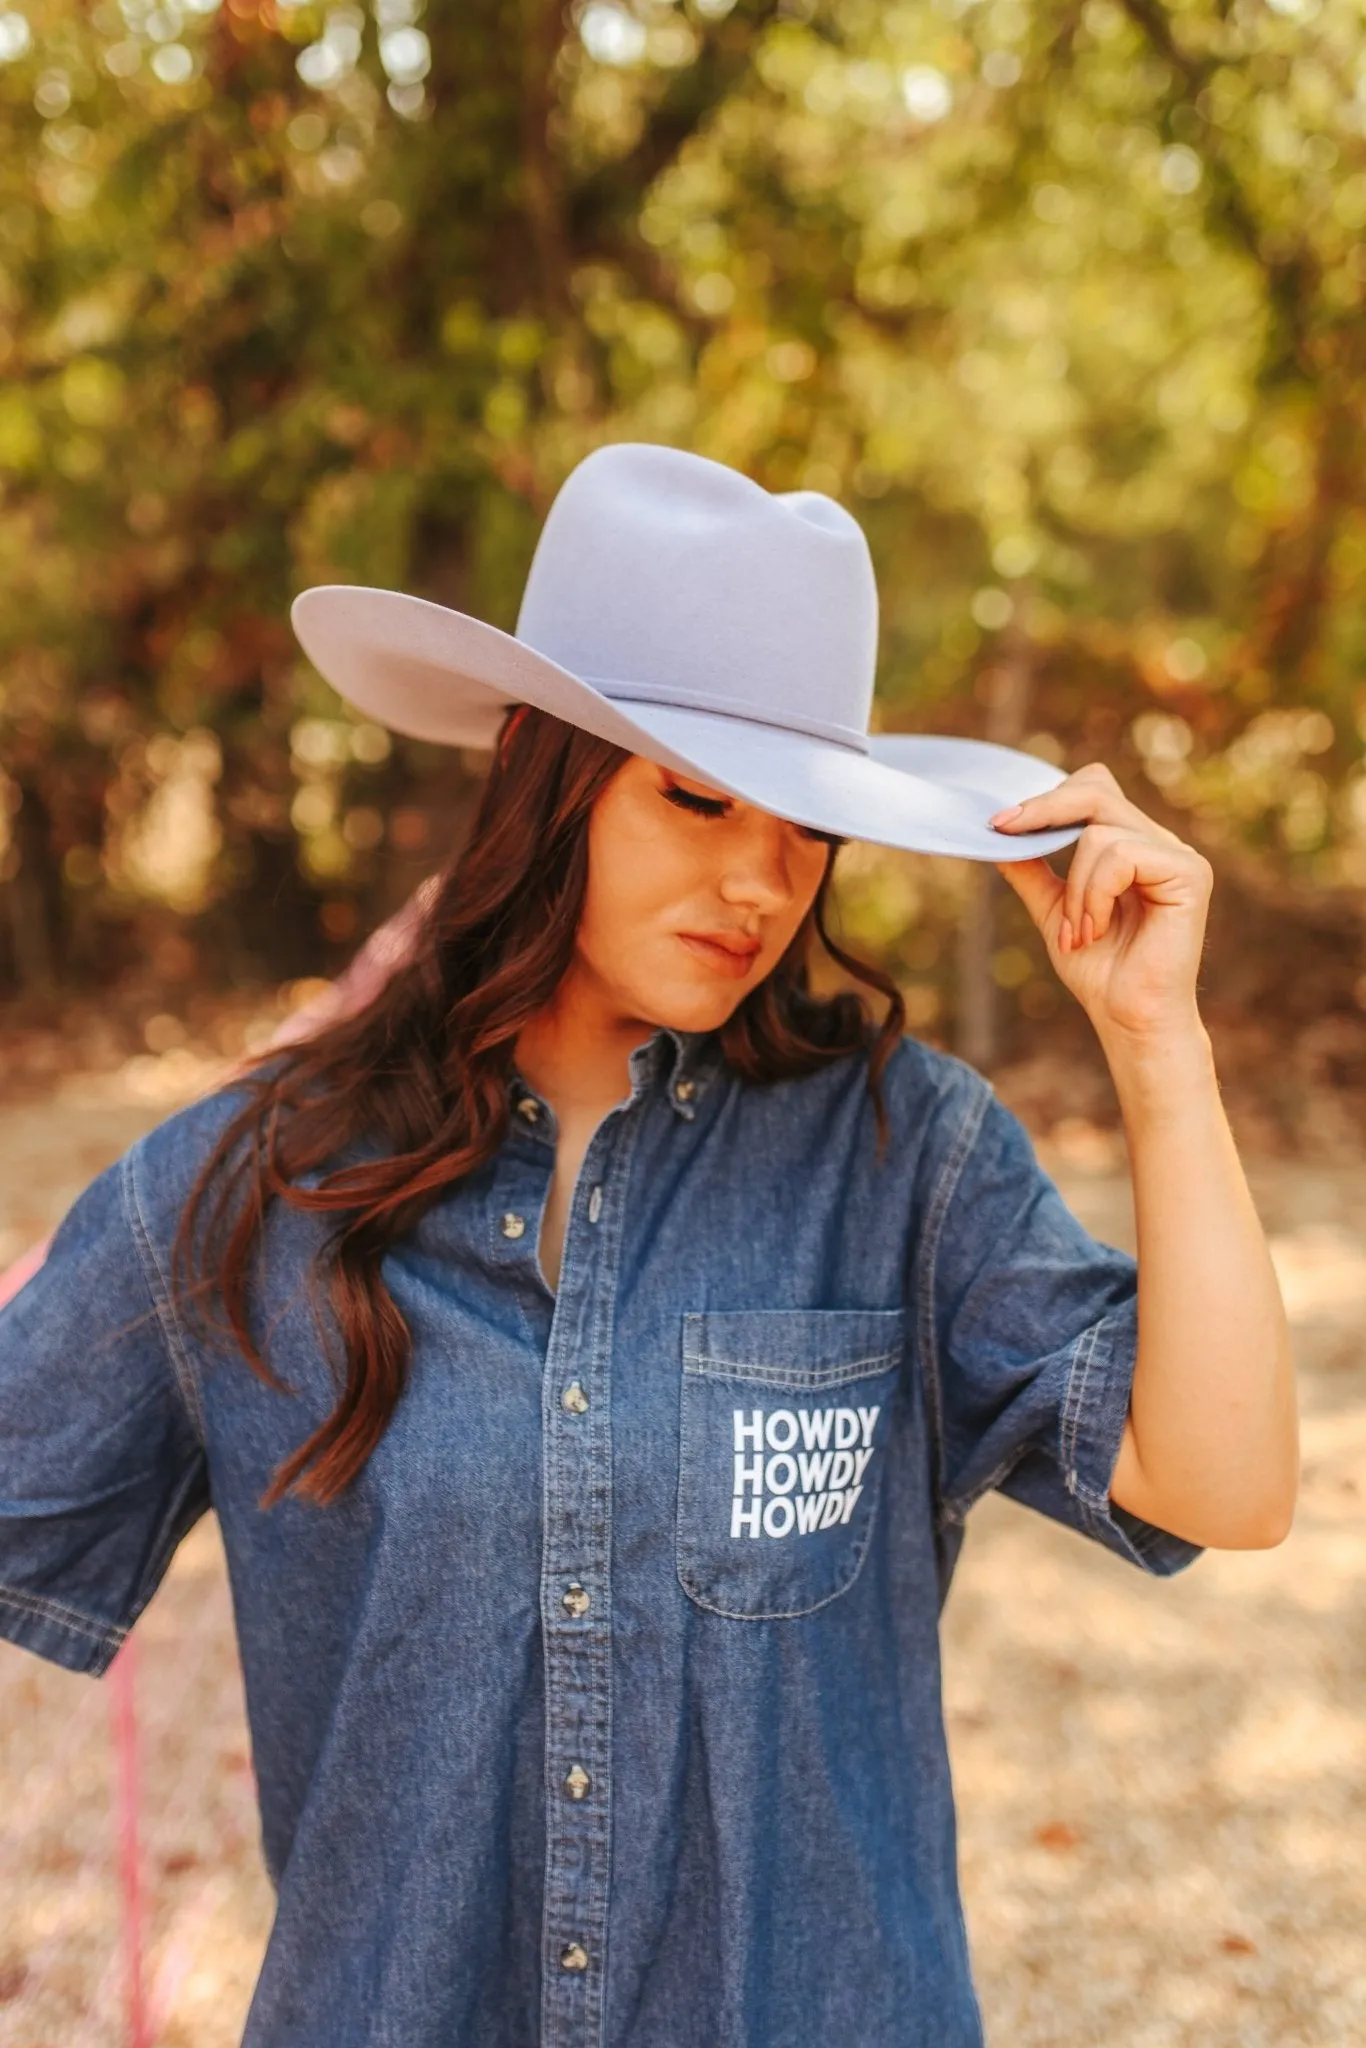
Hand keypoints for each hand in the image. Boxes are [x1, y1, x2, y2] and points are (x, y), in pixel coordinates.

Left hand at [989, 763, 1212, 1045]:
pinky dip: (1093, 895)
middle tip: (1004, 832)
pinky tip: (1094, 931)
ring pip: (1098, 833)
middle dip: (1044, 812)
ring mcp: (1178, 856)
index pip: (1092, 791)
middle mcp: (1159, 843)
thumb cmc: (1100, 971)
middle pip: (1096, 791)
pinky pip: (1120, 856)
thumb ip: (1032, 870)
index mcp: (1133, 845)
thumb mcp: (1053, 910)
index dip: (1046, 799)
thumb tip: (997, 831)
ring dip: (1073, 889)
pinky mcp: (1189, 873)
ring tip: (1077, 933)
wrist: (1129, 1018)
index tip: (997, 824)